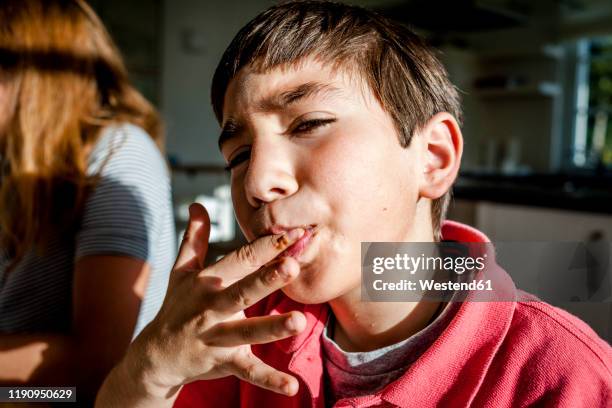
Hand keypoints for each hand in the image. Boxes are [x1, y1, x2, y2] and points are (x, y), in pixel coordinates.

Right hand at [122, 203, 306, 399]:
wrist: (155, 355)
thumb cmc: (176, 307)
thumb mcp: (181, 272)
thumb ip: (195, 239)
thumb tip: (197, 204)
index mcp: (207, 282)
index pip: (240, 260)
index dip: (266, 246)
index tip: (294, 233)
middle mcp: (211, 308)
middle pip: (242, 291)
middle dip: (266, 278)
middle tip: (292, 265)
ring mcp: (216, 336)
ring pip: (246, 332)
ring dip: (271, 327)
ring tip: (299, 322)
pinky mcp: (223, 362)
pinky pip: (247, 371)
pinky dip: (268, 379)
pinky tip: (292, 386)